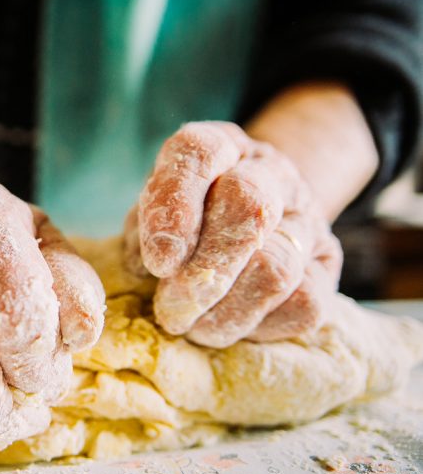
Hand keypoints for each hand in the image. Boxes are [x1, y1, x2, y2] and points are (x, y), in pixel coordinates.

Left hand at [125, 122, 342, 347]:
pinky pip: (302, 303)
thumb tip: (150, 266)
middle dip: (204, 271)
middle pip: (248, 207)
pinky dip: (258, 325)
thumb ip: (146, 229)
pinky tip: (229, 325)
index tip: (158, 260)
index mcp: (220, 147)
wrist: (254, 221)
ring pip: (276, 268)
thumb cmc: (185, 220)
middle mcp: (270, 171)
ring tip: (191, 327)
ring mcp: (306, 217)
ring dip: (225, 310)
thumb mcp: (153, 211)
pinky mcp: (328, 265)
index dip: (175, 204)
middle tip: (171, 309)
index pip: (200, 153)